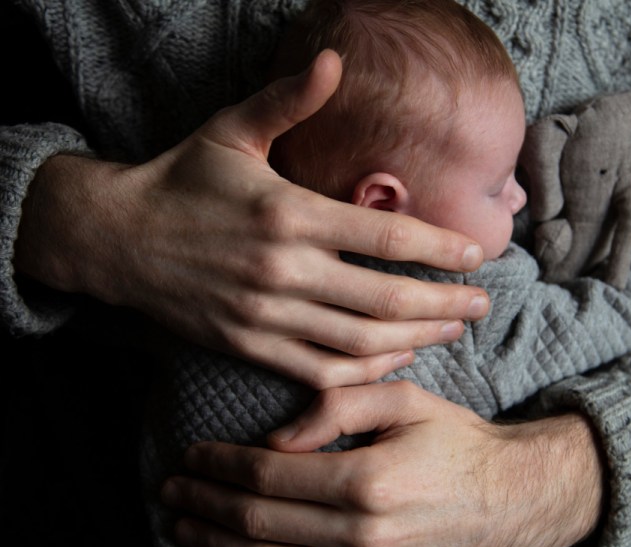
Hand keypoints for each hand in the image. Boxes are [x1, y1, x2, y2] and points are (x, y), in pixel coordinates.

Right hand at [14, 50, 488, 387]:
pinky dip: (364, 371)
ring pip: (359, 343)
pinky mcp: (248, 345)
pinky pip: (319, 370)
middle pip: (385, 301)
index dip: (441, 250)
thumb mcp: (231, 129)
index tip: (477, 256)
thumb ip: (287, 99)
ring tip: (453, 330)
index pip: (386, 239)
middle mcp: (282, 269)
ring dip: (416, 340)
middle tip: (483, 305)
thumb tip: (335, 58)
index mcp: (288, 213)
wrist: (115, 238)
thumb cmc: (181, 179)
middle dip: (445, 305)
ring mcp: (265, 315)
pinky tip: (395, 358)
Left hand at [161, 382, 604, 546]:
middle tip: (173, 487)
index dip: (222, 464)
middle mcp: (363, 537)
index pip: (269, 475)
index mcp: (368, 480)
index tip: (193, 454)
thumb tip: (278, 437)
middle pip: (259, 523)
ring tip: (184, 525)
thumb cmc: (458, 443)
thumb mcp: (407, 402)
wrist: (514, 500)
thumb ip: (339, 406)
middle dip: (207, 503)